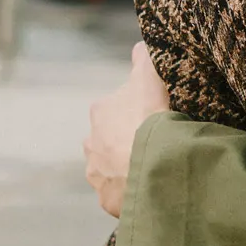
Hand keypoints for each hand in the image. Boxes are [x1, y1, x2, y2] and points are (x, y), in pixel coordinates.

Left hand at [84, 42, 169, 218]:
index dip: (136, 111)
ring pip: (111, 168)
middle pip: (110, 140)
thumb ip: (143, 59)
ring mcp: (97, 174)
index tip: (153, 116)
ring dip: (126, 168)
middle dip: (126, 141)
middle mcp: (91, 143)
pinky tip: (150, 187)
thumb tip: (139, 45)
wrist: (154, 164)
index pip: (115, 108)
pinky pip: (119, 194)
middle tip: (154, 143)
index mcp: (100, 112)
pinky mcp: (106, 199)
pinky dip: (132, 191)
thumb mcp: (149, 77)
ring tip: (152, 168)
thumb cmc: (151, 117)